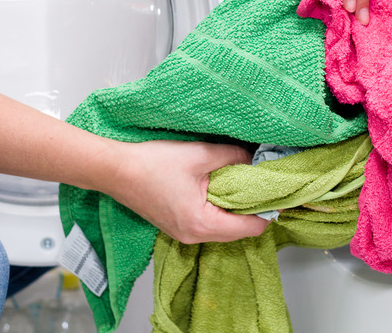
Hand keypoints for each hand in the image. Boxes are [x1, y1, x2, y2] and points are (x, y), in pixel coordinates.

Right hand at [110, 140, 268, 243]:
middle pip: (239, 230)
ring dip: (234, 206)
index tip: (277, 188)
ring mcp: (183, 234)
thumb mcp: (200, 155)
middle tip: (261, 180)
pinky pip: (208, 222)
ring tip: (241, 180)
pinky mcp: (176, 225)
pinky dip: (219, 207)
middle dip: (252, 207)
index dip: (267, 208)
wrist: (114, 169)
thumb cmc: (152, 164)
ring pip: (224, 227)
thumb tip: (257, 158)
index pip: (251, 227)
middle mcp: (194, 236)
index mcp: (203, 224)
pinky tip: (219, 186)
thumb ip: (234, 157)